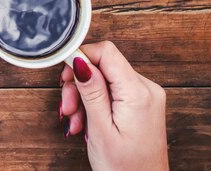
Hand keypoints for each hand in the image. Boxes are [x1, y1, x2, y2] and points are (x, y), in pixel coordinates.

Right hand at [59, 41, 168, 169]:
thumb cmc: (125, 169)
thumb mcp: (100, 129)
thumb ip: (91, 91)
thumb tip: (79, 60)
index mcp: (138, 93)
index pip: (106, 52)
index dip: (80, 57)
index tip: (64, 74)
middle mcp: (146, 89)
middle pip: (102, 66)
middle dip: (78, 84)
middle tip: (68, 107)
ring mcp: (145, 96)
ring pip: (103, 79)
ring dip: (83, 97)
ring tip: (75, 121)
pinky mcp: (140, 103)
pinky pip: (111, 91)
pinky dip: (94, 103)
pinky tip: (86, 122)